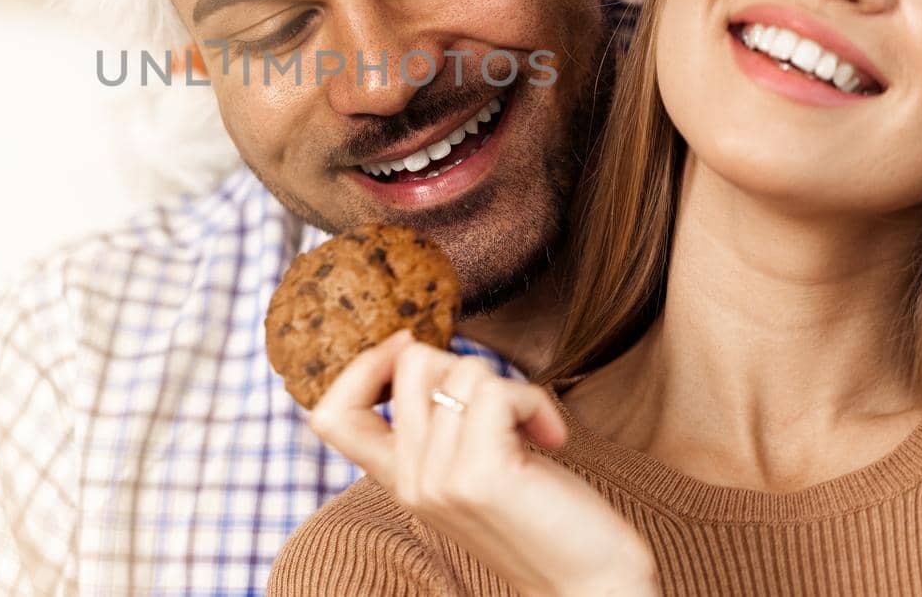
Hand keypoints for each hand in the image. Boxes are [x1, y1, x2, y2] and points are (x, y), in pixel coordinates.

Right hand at [308, 331, 657, 596]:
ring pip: (461, 370)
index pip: (330, 415)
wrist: (590, 586)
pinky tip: (554, 439)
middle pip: (409, 366)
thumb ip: (438, 428)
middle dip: (464, 366)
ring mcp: (440, 480)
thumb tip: (415, 349)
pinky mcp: (480, 475)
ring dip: (510, 389)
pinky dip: (534, 401)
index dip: (362, 368)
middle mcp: (410, 481)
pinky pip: (495, 391)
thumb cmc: (543, 517)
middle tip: (501, 410)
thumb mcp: (470, 471)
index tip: (410, 354)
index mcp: (400, 480)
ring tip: (532, 432)